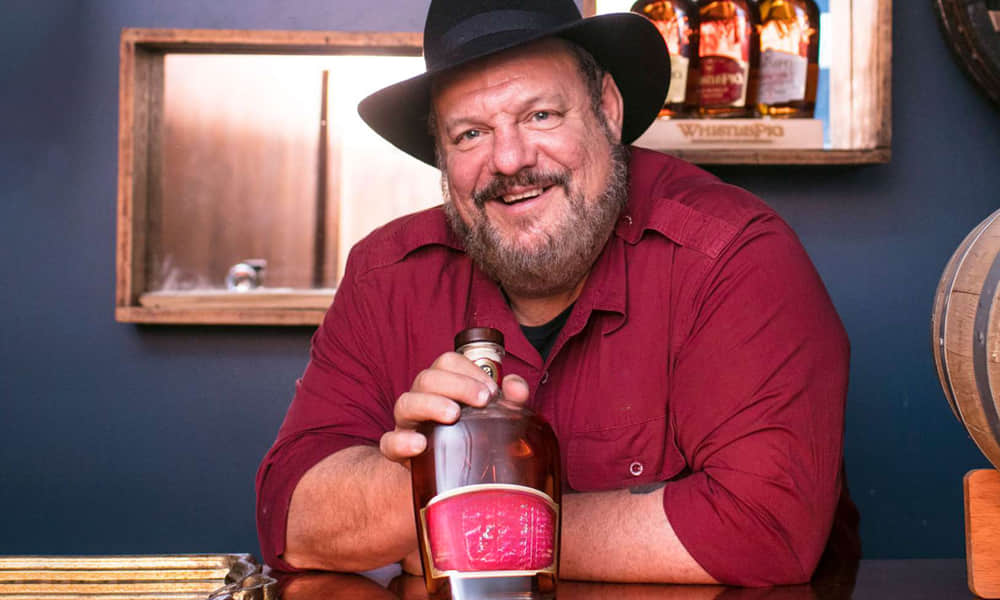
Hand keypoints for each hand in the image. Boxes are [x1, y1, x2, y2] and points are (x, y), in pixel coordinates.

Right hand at [379, 351, 529, 462]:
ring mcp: (407, 423)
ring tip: (453, 415)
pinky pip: (388, 442)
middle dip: (457, 384)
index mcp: (442, 385)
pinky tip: (420, 445)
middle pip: (427, 378)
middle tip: (482, 400)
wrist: (450, 475)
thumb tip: (517, 389)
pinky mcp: (398, 450)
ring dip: (431, 404)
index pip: (447, 362)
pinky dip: (401, 441)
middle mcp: (421, 398)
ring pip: (406, 402)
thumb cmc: (472, 435)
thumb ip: (509, 399)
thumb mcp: (493, 416)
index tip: (492, 389)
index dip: (469, 370)